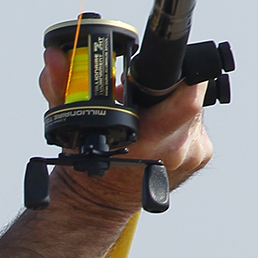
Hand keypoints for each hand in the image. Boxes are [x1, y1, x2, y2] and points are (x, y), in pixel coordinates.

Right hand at [39, 47, 211, 216]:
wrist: (99, 203)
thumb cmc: (87, 165)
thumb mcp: (71, 123)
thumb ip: (62, 85)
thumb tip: (55, 54)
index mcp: (151, 140)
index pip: (187, 95)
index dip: (179, 72)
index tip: (162, 67)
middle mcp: (178, 148)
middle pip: (192, 93)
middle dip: (171, 83)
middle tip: (147, 89)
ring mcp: (194, 154)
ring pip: (196, 105)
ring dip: (175, 100)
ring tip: (149, 112)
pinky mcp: (202, 155)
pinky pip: (196, 122)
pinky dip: (179, 117)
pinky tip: (160, 126)